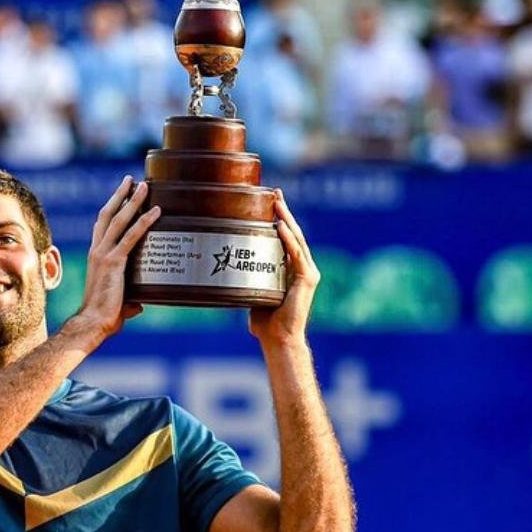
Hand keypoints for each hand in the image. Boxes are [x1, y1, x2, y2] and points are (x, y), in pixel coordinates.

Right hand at [73, 175, 160, 340]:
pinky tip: (156, 210)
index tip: (122, 194)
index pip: (103, 225)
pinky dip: (144, 221)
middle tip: (131, 179)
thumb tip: (139, 305)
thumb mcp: (119, 302)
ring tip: (144, 185)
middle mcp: (97, 250)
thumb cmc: (105, 316)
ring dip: (132, 200)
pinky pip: (131, 236)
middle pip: (108, 214)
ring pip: (119, 220)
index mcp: (96, 256)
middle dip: (120, 195)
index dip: (112, 207)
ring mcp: (104, 254)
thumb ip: (130, 299)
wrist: (93, 322)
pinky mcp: (114, 262)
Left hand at [250, 188, 320, 346]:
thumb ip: (246, 279)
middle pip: (293, 233)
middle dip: (284, 211)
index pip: (286, 238)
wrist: (278, 340)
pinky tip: (281, 225)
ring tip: (277, 201)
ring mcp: (307, 273)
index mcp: (291, 269)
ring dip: (286, 219)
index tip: (269, 201)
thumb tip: (224, 269)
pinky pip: (296, 254)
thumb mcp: (253, 292)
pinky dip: (288, 239)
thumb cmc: (264, 322)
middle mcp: (303, 268)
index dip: (279, 218)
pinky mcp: (308, 279)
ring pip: (296, 239)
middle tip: (275, 192)